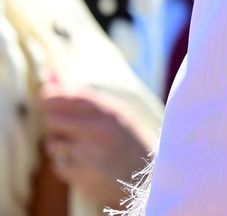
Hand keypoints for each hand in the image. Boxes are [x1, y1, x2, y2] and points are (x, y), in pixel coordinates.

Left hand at [38, 84, 156, 207]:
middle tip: (64, 126)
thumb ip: (87, 101)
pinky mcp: (80, 175)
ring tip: (79, 149)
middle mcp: (98, 131)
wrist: (147, 180)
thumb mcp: (117, 117)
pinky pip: (57, 165)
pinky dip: (65, 165)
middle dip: (55, 122)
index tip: (44, 95)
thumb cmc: (129, 144)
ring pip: (52, 144)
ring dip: (59, 146)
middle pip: (53, 119)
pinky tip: (83, 165)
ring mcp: (88, 154)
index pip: (73, 98)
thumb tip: (54, 80)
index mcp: (111, 114)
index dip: (54, 95)